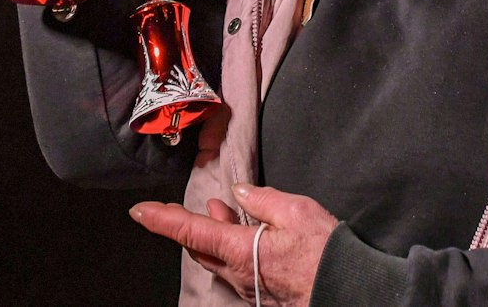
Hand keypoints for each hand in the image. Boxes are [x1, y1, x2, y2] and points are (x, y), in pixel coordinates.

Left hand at [131, 183, 336, 306]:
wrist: (347, 291)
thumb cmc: (324, 254)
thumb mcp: (296, 211)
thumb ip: (262, 199)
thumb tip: (238, 193)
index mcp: (238, 251)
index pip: (189, 232)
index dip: (162, 220)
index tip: (139, 212)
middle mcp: (236, 274)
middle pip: (199, 248)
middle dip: (190, 226)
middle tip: (188, 208)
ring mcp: (248, 287)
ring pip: (218, 259)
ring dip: (215, 236)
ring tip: (220, 212)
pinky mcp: (262, 294)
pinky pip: (237, 270)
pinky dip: (233, 249)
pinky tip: (247, 237)